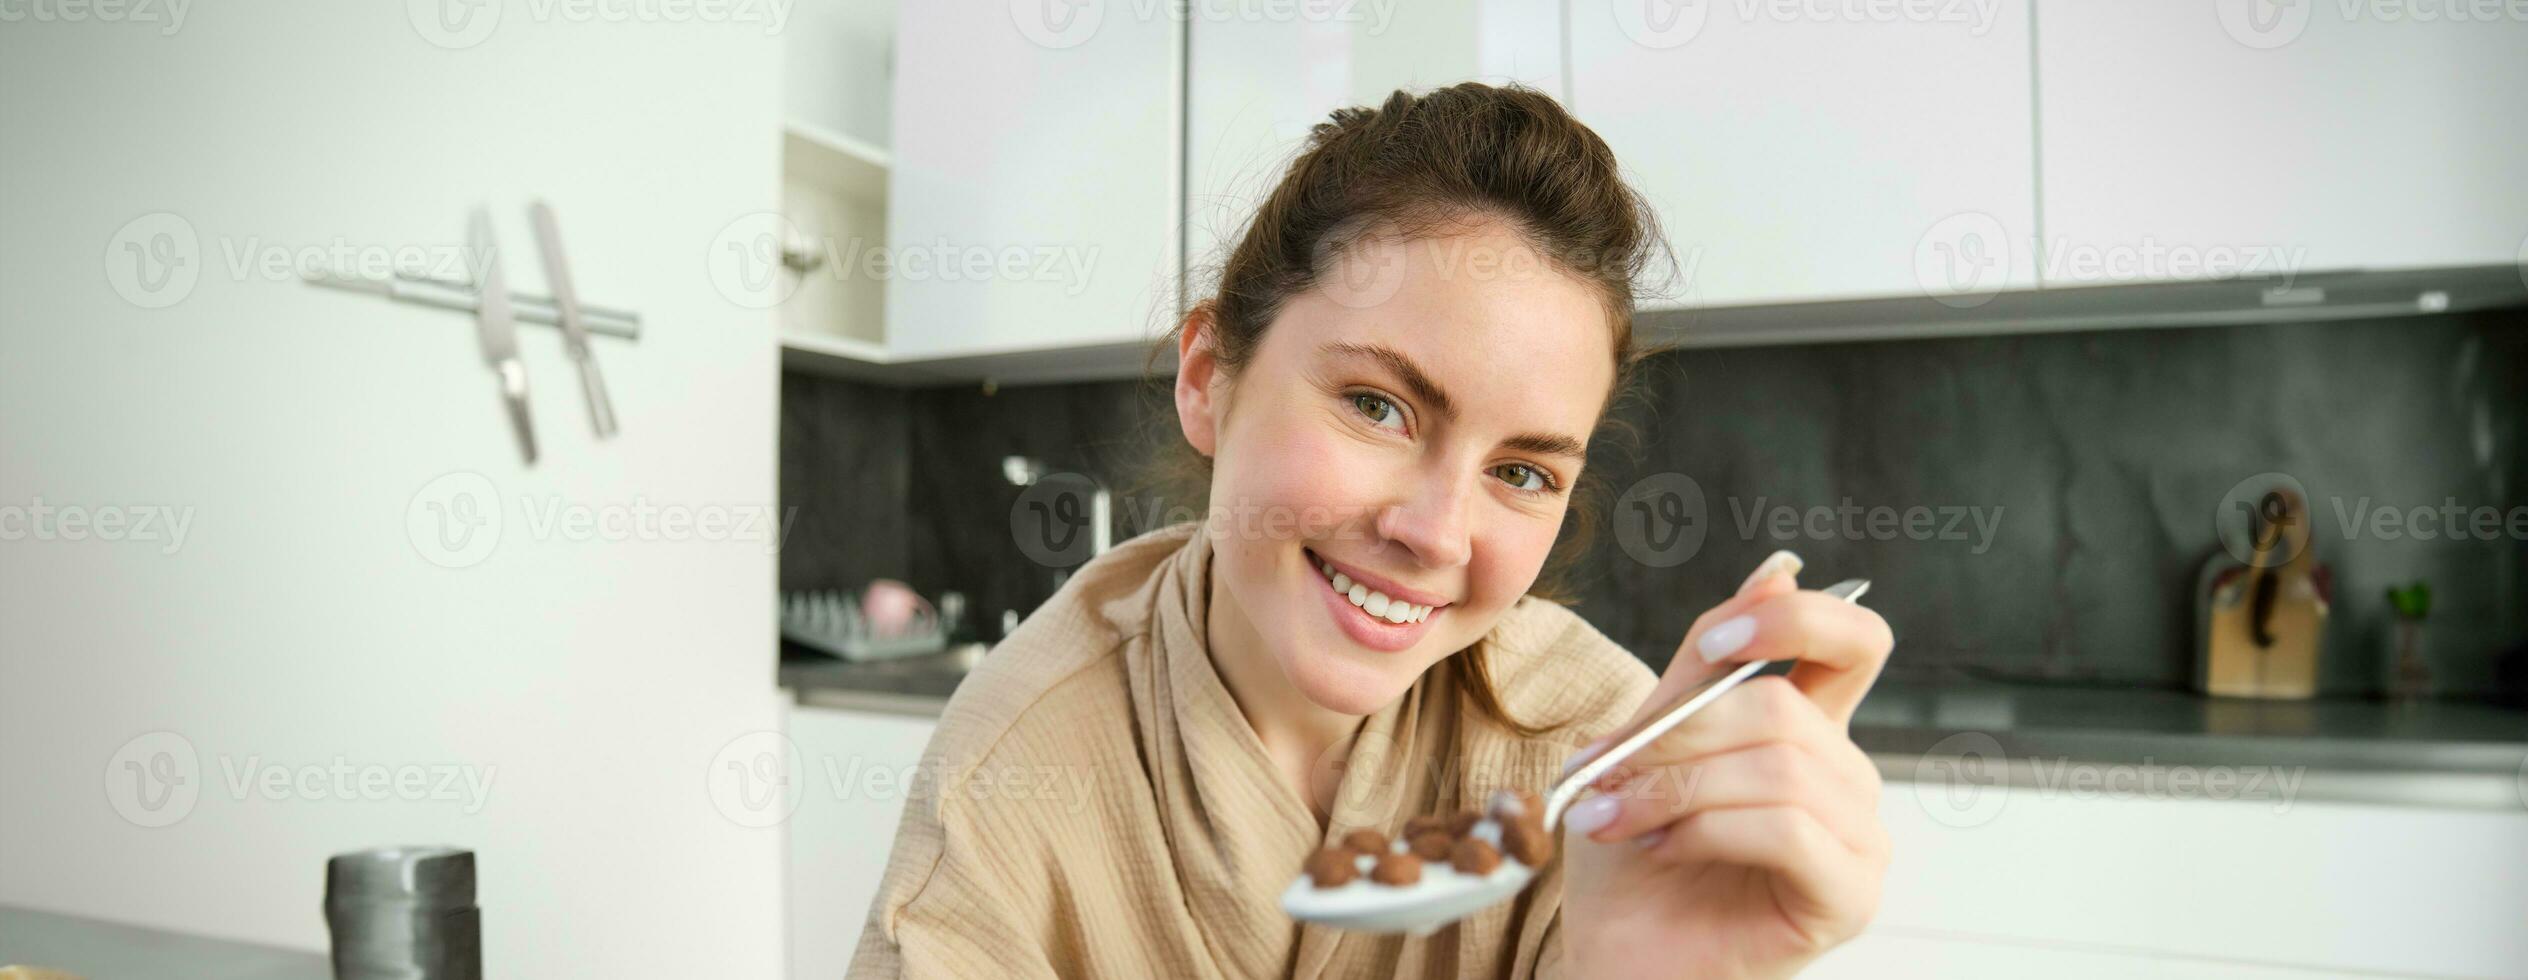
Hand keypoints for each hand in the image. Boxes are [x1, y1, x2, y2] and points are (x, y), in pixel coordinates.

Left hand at [1556, 550, 1894, 979]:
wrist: (1616, 959)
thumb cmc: (1630, 864)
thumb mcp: (1648, 746)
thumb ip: (1703, 668)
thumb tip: (1777, 568)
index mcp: (1808, 733)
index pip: (1855, 640)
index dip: (1792, 620)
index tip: (1710, 647)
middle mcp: (1847, 780)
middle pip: (1784, 708)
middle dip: (1676, 734)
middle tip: (1603, 769)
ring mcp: (1859, 841)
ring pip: (1778, 767)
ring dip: (1673, 787)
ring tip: (1611, 817)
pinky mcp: (1849, 897)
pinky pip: (1787, 828)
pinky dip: (1705, 830)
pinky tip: (1661, 850)